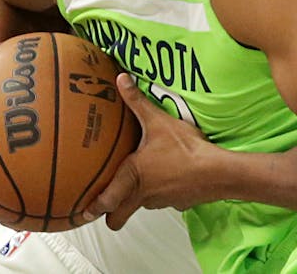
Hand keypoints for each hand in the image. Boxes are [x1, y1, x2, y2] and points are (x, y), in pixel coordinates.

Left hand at [86, 74, 211, 230]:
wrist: (215, 172)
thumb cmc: (184, 149)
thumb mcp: (158, 121)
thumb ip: (137, 101)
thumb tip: (121, 79)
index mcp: (132, 176)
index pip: (106, 201)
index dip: (92, 209)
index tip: (81, 212)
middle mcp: (143, 194)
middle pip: (119, 218)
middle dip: (110, 216)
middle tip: (102, 211)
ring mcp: (160, 201)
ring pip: (141, 206)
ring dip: (136, 199)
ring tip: (137, 185)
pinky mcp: (177, 202)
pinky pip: (163, 200)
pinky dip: (161, 193)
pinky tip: (169, 178)